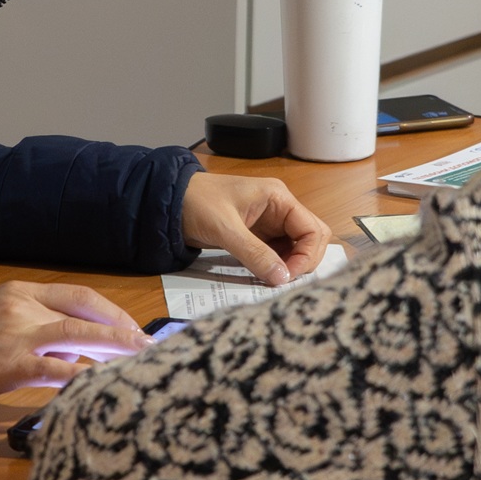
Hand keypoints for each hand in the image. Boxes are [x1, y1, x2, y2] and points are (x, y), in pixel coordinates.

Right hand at [0, 281, 148, 398]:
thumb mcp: (0, 312)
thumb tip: (74, 345)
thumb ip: (36, 320)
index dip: (110, 310)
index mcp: (24, 292)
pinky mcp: (13, 366)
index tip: (132, 325)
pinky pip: (56, 370)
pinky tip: (101, 384)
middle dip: (121, 328)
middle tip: (148, 344)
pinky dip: (83, 376)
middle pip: (84, 312)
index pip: (78, 294)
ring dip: (113, 346)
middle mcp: (25, 308)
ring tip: (138, 359)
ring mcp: (19, 336)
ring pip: (76, 335)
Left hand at [180, 171, 332, 286]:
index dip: (307, 255)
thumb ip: (254, 253)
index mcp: (278, 198)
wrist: (168, 201)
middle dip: (304, 261)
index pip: (312, 229)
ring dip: (290, 266)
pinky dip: (275, 267)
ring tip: (273, 281)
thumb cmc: (196, 202)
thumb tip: (282, 278)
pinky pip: (276, 254)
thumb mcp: (225, 229)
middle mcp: (279, 209)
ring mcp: (269, 223)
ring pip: (295, 249)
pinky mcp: (257, 236)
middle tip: (284, 281)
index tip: (289, 276)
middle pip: (310, 239)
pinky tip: (265, 277)